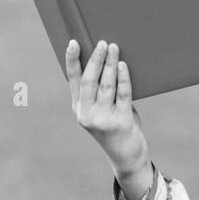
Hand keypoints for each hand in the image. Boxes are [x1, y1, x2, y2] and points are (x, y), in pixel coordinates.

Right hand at [66, 39, 149, 175]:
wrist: (126, 156)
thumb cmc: (116, 126)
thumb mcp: (102, 110)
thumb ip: (101, 92)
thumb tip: (109, 60)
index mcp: (79, 108)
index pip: (73, 80)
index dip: (72, 61)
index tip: (73, 43)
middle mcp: (87, 114)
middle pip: (89, 81)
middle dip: (95, 59)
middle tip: (102, 42)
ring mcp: (103, 119)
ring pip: (106, 86)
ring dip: (110, 64)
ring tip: (113, 48)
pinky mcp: (121, 122)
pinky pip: (122, 95)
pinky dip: (123, 78)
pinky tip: (123, 66)